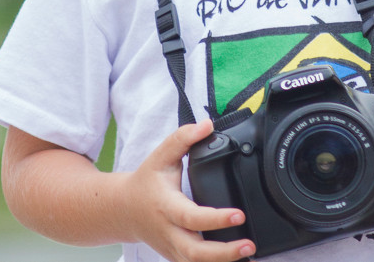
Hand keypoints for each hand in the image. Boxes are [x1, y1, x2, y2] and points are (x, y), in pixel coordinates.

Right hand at [125, 119, 255, 261]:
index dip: (215, 219)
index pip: (192, 217)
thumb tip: (207, 125)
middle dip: (224, 253)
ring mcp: (173, 249)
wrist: (124, 210)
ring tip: (250, 255)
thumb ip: (183, 138)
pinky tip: (238, 261)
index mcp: (167, 207)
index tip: (239, 215)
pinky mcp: (177, 257)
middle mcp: (170, 232)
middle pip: (196, 253)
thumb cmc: (146, 183)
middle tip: (249, 244)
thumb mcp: (160, 156)